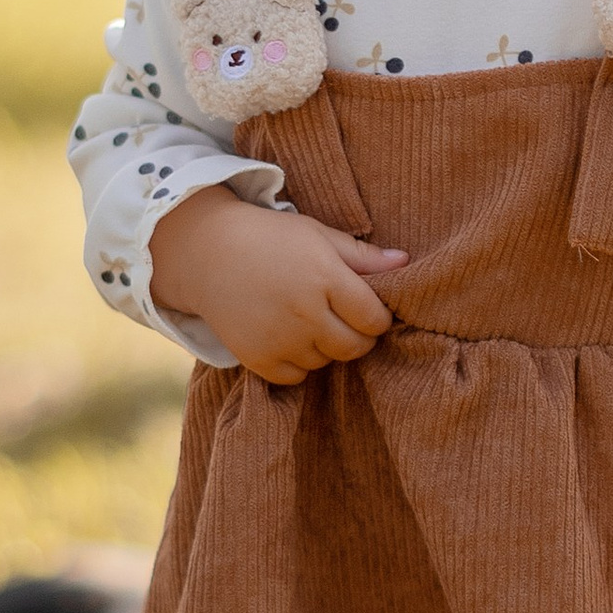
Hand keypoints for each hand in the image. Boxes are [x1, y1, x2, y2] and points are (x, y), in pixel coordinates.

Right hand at [149, 189, 407, 387]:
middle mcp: (304, 312)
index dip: (378, 317)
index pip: (374, 319)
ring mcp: (279, 338)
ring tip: (311, 322)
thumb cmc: (271, 239)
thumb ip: (362, 255)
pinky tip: (290, 337)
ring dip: (327, 347)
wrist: (207, 253)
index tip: (369, 309)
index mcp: (325, 277)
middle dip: (359, 337)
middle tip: (346, 321)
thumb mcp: (318, 235)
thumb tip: (405, 263)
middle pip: (355, 347)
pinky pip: (296, 377)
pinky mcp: (257, 359)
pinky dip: (299, 363)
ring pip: (326, 362)